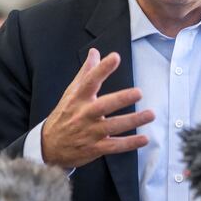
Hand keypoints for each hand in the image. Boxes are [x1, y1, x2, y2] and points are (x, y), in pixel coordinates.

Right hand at [41, 49, 154, 168]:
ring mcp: (89, 132)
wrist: (49, 147)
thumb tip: (95, 52)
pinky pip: (114, 146)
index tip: (115, 57)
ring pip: (113, 126)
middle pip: (103, 105)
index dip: (102, 69)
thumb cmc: (64, 116)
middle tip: (138, 93)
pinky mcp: (95, 148)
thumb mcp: (70, 93)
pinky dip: (130, 143)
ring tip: (150, 114)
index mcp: (78, 99)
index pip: (89, 81)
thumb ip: (86, 73)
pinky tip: (144, 139)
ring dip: (132, 120)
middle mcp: (84, 114)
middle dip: (121, 99)